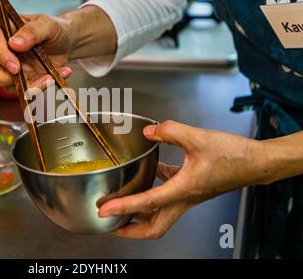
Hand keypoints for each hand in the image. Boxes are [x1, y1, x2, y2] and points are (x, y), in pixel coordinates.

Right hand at [0, 14, 74, 92]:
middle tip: (21, 77)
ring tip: (49, 78)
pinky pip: (24, 90)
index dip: (0, 55)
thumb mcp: (48, 24)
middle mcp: (3, 50)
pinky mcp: (22, 81)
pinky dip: (40, 88)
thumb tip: (14, 43)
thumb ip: (32, 31)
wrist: (68, 43)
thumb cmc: (55, 28)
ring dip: (28, 86)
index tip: (15, 66)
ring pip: (5, 84)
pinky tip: (53, 78)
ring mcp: (11, 68)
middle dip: (1, 77)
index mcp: (5, 31)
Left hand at [98, 120, 268, 238]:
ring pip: (160, 214)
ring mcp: (189, 196)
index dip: (123, 207)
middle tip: (111, 224)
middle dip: (130, 230)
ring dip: (140, 214)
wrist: (257, 162)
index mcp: (183, 190)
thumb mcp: (199, 138)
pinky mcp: (193, 188)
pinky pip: (169, 194)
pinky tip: (151, 172)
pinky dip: (155, 189)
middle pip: (154, 227)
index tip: (104, 210)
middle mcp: (184, 198)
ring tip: (122, 206)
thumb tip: (148, 131)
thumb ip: (170, 131)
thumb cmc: (234, 156)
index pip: (147, 203)